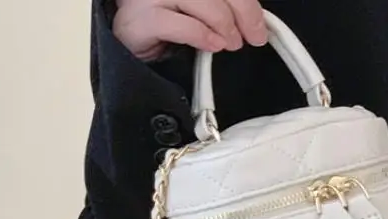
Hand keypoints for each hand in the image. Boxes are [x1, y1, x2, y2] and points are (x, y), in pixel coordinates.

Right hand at [113, 0, 267, 61]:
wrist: (128, 43)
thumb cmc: (164, 24)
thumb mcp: (197, 8)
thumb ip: (220, 6)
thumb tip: (252, 18)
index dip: (247, 3)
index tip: (259, 25)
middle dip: (243, 13)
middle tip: (252, 37)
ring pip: (204, 3)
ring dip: (225, 25)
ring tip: (232, 43)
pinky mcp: (142, 19)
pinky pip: (183, 26)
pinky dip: (204, 36)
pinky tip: (214, 45)